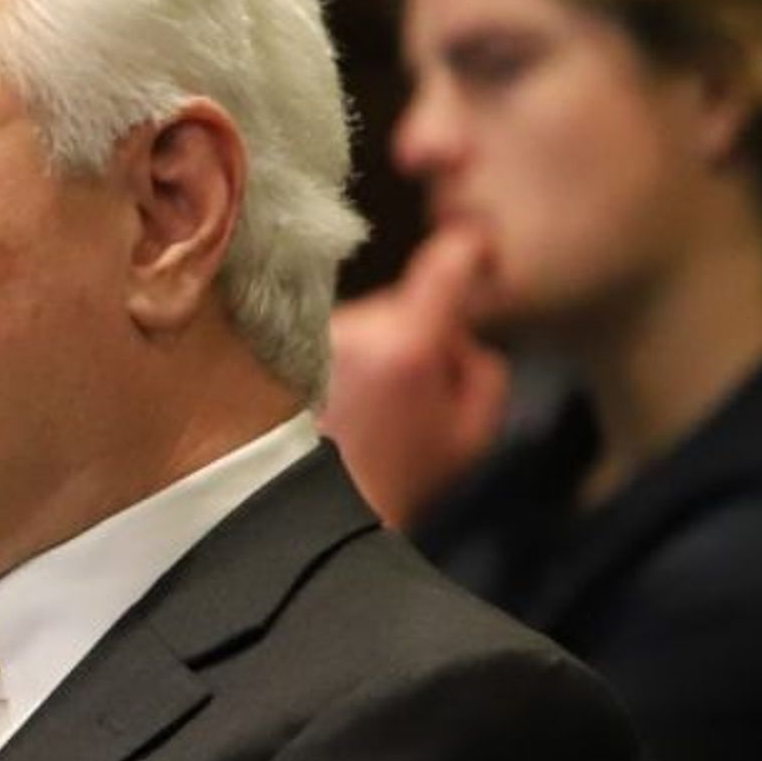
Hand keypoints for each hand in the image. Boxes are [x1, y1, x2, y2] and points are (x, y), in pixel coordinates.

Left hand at [322, 224, 509, 525]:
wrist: (315, 515)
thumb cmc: (400, 479)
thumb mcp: (471, 430)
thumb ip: (481, 366)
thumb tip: (459, 332)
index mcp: (408, 343)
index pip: (444, 264)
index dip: (467, 248)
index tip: (477, 245)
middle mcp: (355, 329)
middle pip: (403, 303)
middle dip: (418, 336)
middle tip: (414, 397)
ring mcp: (313, 340)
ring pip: (364, 325)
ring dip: (376, 353)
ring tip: (370, 414)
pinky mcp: (280, 355)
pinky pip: (328, 343)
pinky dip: (341, 365)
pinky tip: (338, 409)